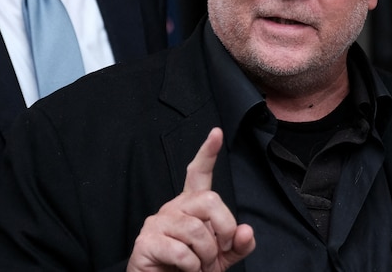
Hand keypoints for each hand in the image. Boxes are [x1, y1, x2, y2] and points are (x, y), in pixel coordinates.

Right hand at [127, 128, 255, 271]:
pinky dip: (191, 266)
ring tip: (200, 266)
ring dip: (206, 255)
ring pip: (195, 228)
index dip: (208, 153)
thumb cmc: (192, 268)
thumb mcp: (222, 257)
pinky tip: (187, 269)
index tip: (216, 133)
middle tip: (219, 253)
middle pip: (209, 199)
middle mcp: (173, 208)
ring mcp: (158, 223)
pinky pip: (180, 250)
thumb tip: (245, 231)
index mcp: (191, 206)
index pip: (198, 173)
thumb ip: (238, 244)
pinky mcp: (146, 242)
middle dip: (224, 229)